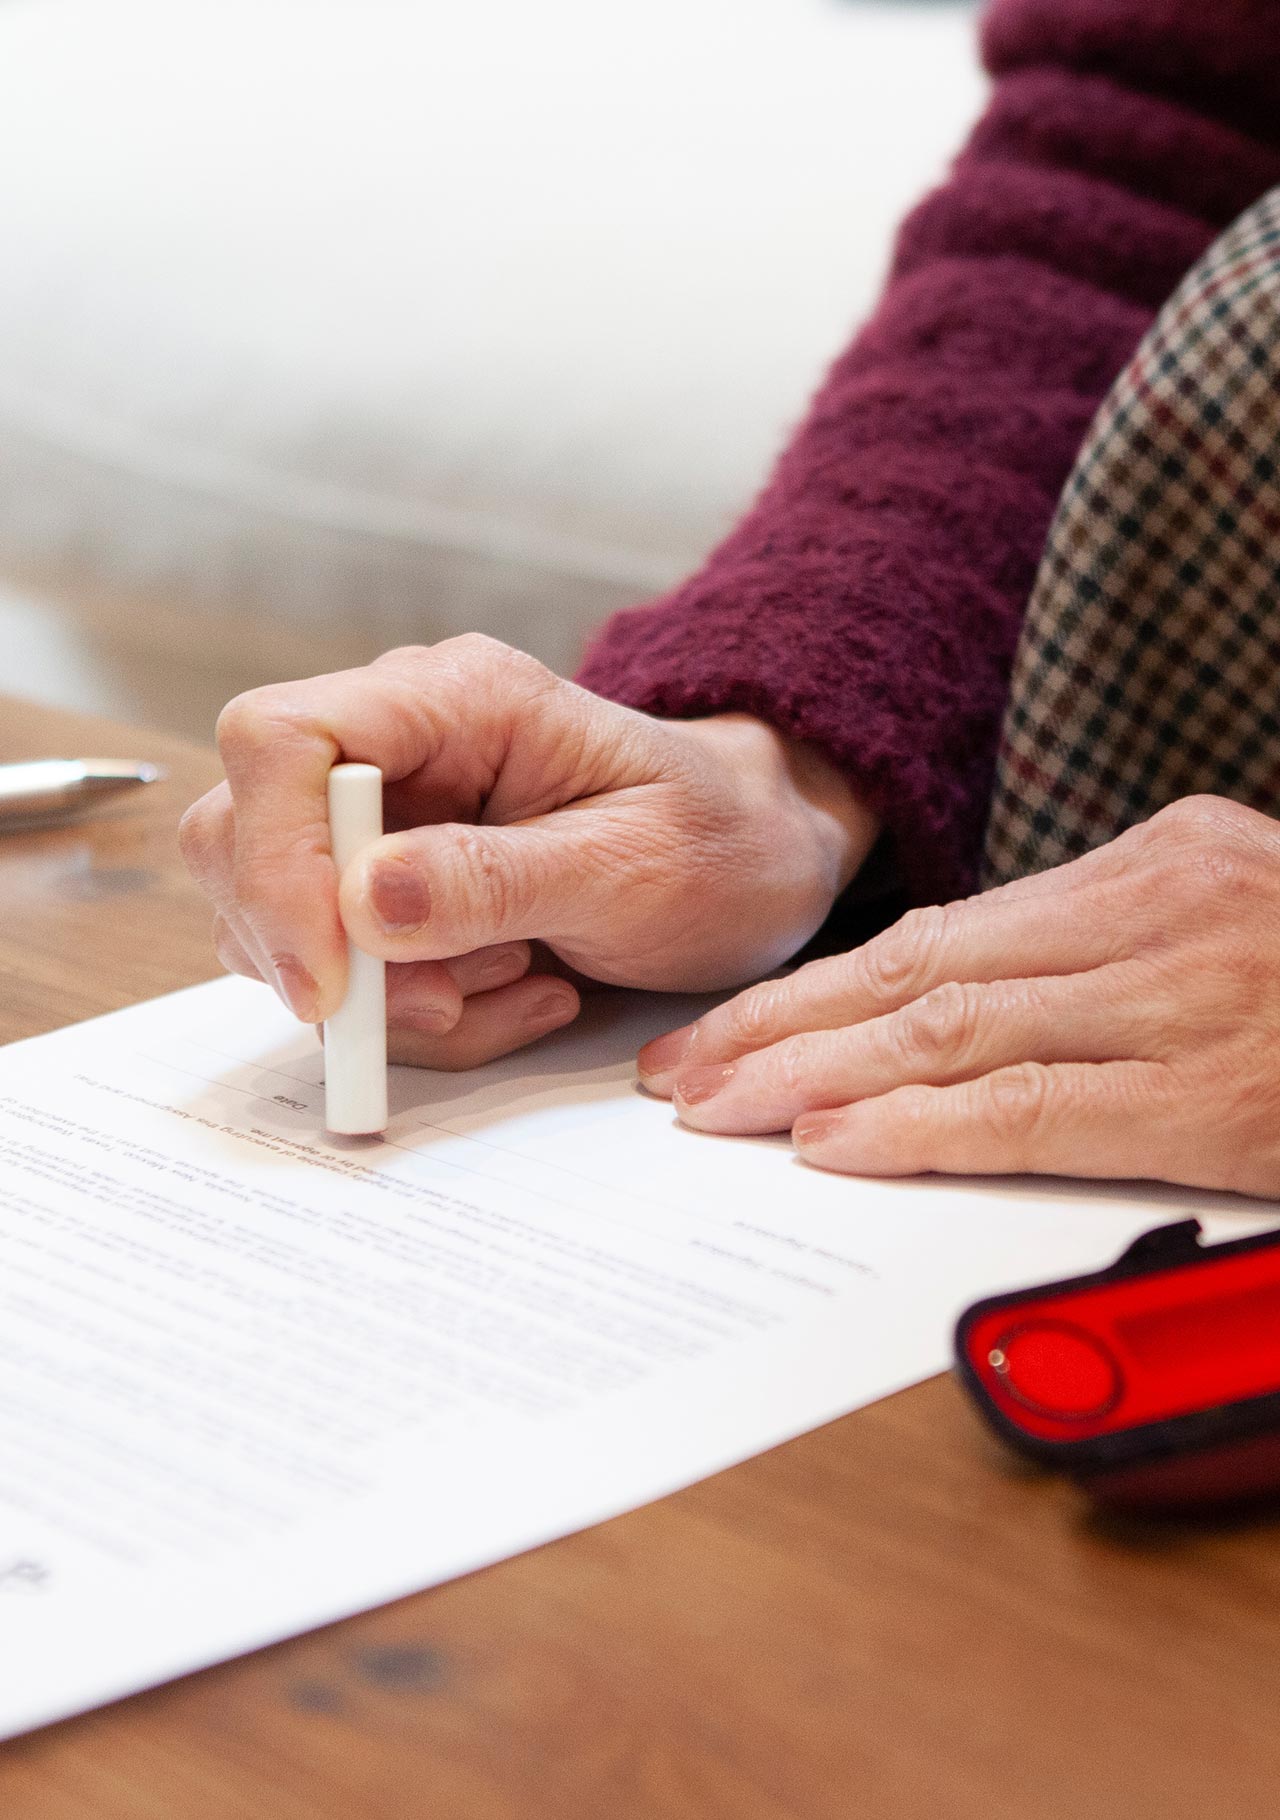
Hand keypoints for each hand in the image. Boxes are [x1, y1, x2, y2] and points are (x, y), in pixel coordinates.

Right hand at [180, 636, 876, 1068]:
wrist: (757, 862)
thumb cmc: (716, 842)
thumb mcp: (633, 865)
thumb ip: (499, 879)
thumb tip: (361, 899)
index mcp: (454, 699)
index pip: (279, 738)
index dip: (275, 860)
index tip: (331, 980)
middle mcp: (395, 746)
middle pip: (243, 832)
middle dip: (322, 950)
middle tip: (442, 1004)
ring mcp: (381, 819)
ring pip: (279, 921)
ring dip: (386, 994)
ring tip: (521, 981)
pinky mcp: (387, 891)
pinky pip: (345, 974)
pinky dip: (420, 1015)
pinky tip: (521, 993)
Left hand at [639, 796, 1279, 1198]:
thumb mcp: (1234, 922)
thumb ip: (1112, 953)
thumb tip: (971, 1011)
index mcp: (1156, 862)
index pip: (946, 930)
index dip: (822, 983)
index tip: (733, 1025)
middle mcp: (1158, 907)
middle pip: (920, 968)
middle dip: (781, 1024)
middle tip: (678, 1072)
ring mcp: (1186, 993)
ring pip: (949, 1026)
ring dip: (810, 1071)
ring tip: (712, 1108)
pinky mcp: (1214, 1089)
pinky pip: (1029, 1105)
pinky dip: (915, 1125)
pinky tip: (828, 1144)